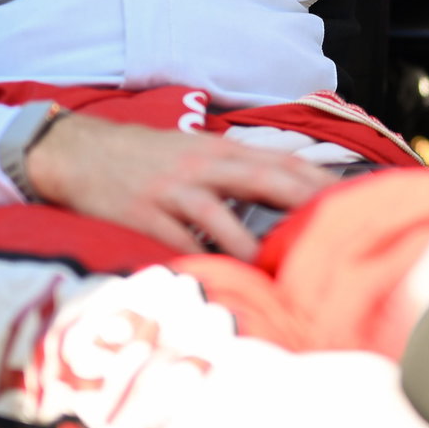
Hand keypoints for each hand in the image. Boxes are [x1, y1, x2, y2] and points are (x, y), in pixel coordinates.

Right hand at [25, 113, 335, 260]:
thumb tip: (281, 186)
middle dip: (301, 201)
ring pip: (220, 215)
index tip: (351, 194)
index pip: (279, 160)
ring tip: (277, 266)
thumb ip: (234, 168)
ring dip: (250, 242)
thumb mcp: (193, 150)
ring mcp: (171, 191)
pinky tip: (218, 277)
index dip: (316, 177)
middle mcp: (201, 167)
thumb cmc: (144, 155)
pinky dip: (198, 257)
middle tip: (336, 224)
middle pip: (261, 180)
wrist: (77, 151)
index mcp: (218, 150)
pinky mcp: (142, 215)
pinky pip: (176, 240)